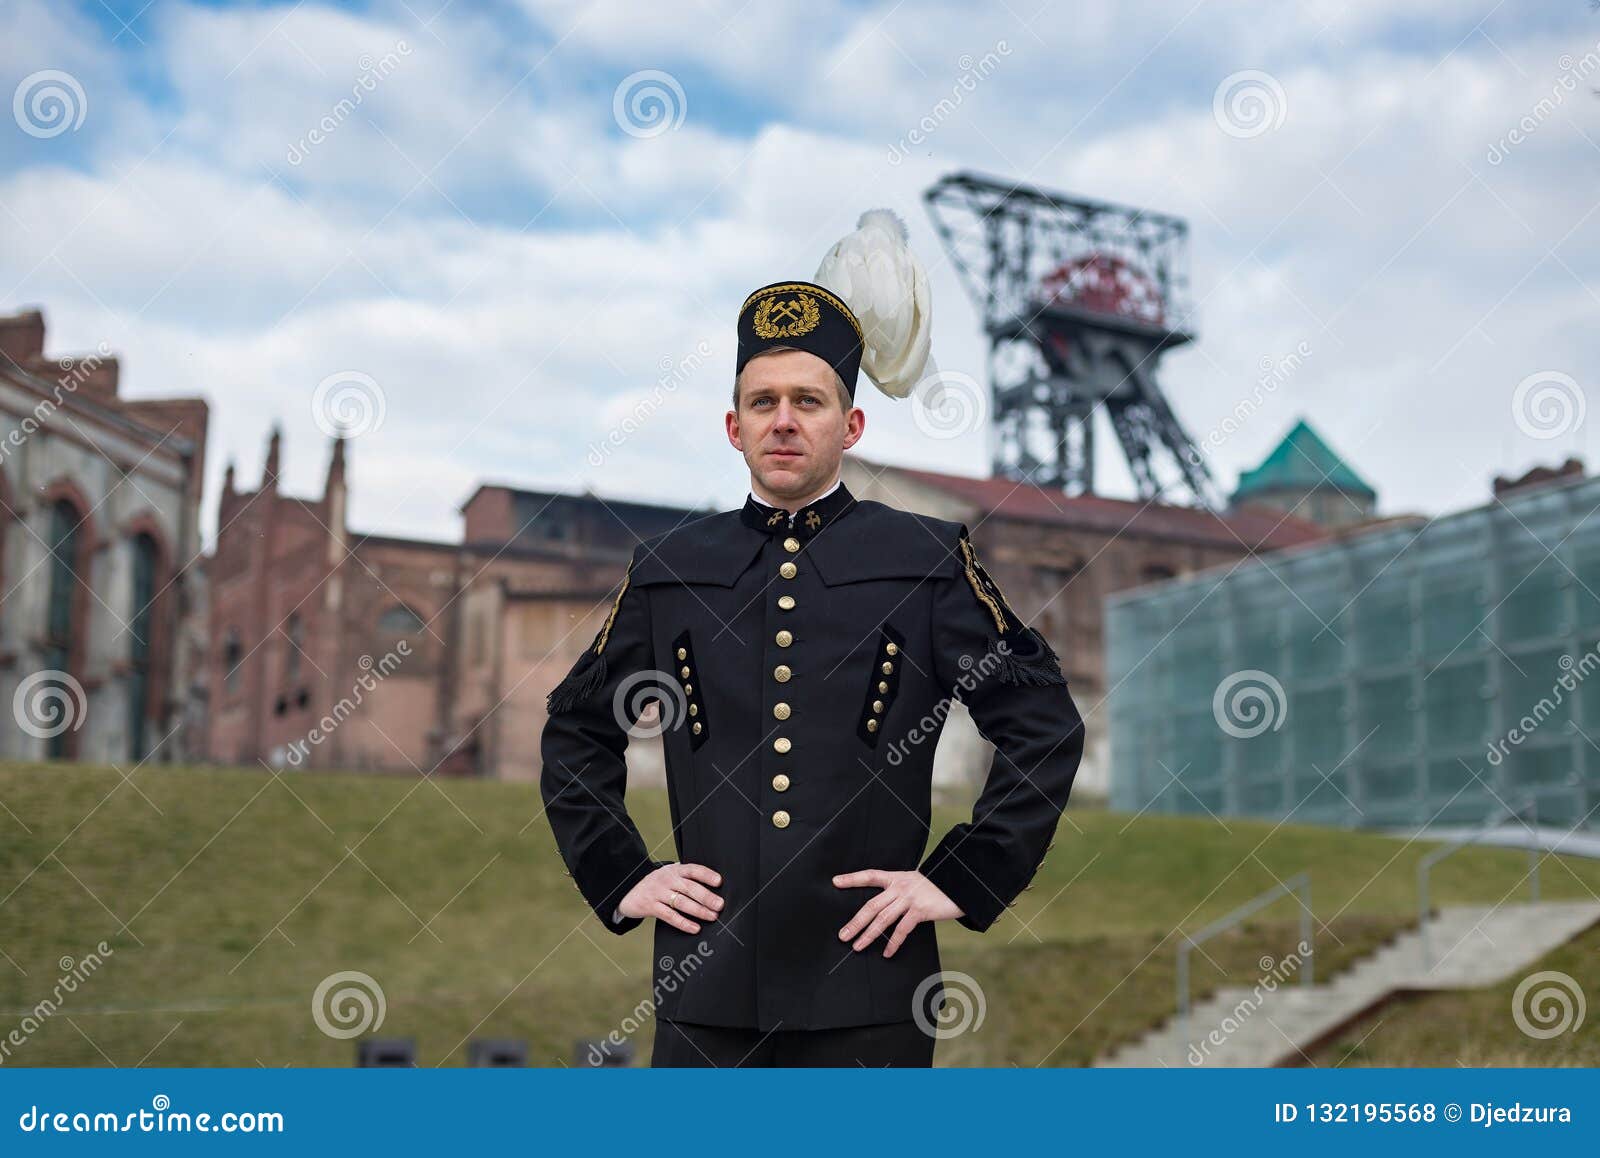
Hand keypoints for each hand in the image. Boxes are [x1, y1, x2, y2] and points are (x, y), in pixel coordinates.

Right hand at [619, 863, 723, 933]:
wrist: (627, 890)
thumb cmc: (658, 884)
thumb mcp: (669, 875)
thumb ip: (686, 877)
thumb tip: (714, 886)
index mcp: (674, 869)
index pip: (692, 869)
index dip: (706, 874)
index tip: (719, 881)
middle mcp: (666, 879)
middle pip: (689, 887)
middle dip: (706, 896)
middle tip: (720, 905)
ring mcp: (657, 893)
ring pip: (681, 902)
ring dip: (698, 910)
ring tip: (712, 917)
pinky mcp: (651, 907)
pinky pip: (670, 916)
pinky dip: (683, 923)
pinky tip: (695, 928)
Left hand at [833, 869, 962, 956]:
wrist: (960, 883)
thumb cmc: (936, 886)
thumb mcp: (915, 882)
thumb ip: (899, 890)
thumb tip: (885, 904)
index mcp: (896, 878)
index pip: (870, 876)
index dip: (852, 878)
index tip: (835, 882)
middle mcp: (900, 887)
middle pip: (871, 905)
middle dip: (855, 922)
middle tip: (842, 935)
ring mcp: (910, 898)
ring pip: (883, 919)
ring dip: (868, 935)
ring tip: (857, 946)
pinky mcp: (920, 910)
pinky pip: (902, 929)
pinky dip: (893, 943)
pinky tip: (887, 953)